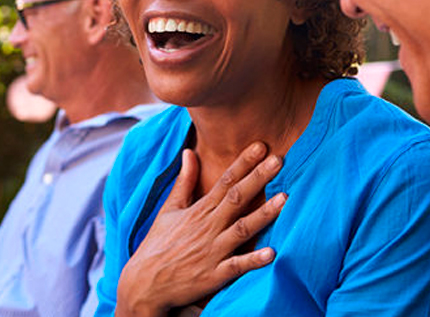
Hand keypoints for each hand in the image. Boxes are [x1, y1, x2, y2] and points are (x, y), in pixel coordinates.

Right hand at [116, 142, 285, 316]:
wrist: (145, 283)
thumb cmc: (158, 244)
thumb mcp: (169, 209)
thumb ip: (184, 181)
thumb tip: (189, 151)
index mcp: (198, 210)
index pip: (225, 181)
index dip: (243, 163)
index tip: (261, 146)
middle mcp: (208, 227)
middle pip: (237, 198)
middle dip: (258, 178)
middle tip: (279, 159)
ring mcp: (212, 251)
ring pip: (242, 229)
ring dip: (263, 214)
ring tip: (284, 199)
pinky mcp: (215, 275)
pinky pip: (237, 266)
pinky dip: (253, 260)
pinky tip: (271, 253)